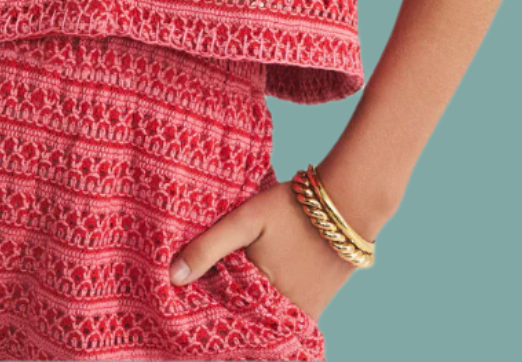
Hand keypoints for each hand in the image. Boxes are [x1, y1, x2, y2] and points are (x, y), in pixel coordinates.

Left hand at [168, 177, 360, 322]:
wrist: (348, 205)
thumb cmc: (293, 209)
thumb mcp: (246, 220)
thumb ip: (209, 247)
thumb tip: (173, 278)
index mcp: (261, 297)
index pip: (222, 311)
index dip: (203, 301)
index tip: (183, 293)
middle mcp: (282, 313)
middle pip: (243, 316)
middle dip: (225, 305)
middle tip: (203, 287)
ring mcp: (302, 312)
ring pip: (263, 315)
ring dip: (246, 302)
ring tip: (227, 281)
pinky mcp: (316, 306)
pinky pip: (283, 311)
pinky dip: (267, 300)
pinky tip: (257, 279)